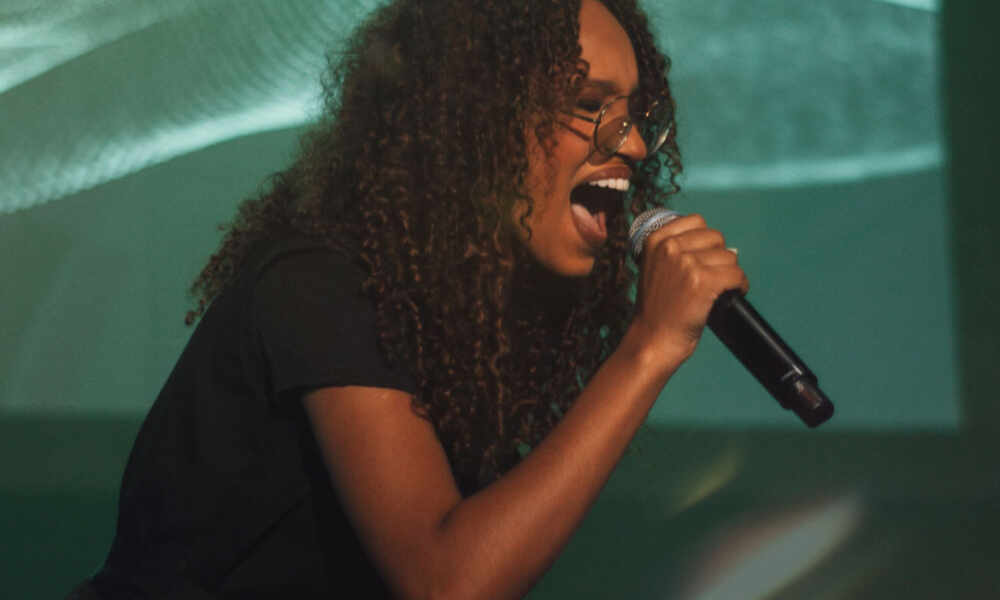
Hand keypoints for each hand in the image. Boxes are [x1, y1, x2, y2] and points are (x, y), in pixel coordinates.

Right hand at [627, 213, 748, 373]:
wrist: (652, 340)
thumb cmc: (657, 309)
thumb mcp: (655, 269)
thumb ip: (678, 251)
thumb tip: (729, 248)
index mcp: (655, 240)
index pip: (697, 221)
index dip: (706, 241)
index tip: (704, 259)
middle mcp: (670, 247)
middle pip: (716, 237)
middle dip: (719, 257)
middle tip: (712, 278)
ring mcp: (686, 263)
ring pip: (729, 257)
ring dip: (729, 274)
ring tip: (719, 289)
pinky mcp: (702, 282)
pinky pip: (737, 275)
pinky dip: (740, 286)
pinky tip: (733, 294)